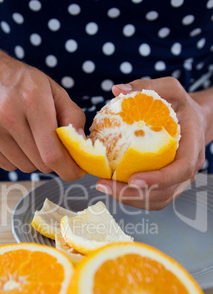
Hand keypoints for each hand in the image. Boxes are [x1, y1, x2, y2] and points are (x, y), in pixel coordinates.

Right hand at [0, 44, 85, 179]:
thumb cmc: (24, 85)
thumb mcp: (54, 91)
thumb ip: (73, 117)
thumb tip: (82, 145)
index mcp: (32, 100)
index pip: (52, 153)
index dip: (68, 169)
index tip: (76, 172)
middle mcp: (6, 114)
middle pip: (40, 163)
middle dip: (52, 160)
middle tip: (50, 145)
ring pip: (24, 167)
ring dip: (32, 159)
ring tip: (27, 136)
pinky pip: (6, 166)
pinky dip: (14, 158)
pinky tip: (10, 138)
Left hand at [96, 77, 205, 209]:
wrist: (195, 121)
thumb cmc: (181, 105)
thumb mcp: (170, 89)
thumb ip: (146, 87)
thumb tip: (116, 90)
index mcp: (192, 146)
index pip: (181, 169)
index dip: (158, 179)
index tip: (133, 179)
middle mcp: (188, 168)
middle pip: (164, 192)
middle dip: (133, 194)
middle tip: (104, 185)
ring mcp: (179, 180)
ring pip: (157, 200)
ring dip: (129, 198)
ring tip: (104, 187)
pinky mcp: (169, 185)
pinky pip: (152, 198)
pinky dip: (132, 197)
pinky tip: (112, 187)